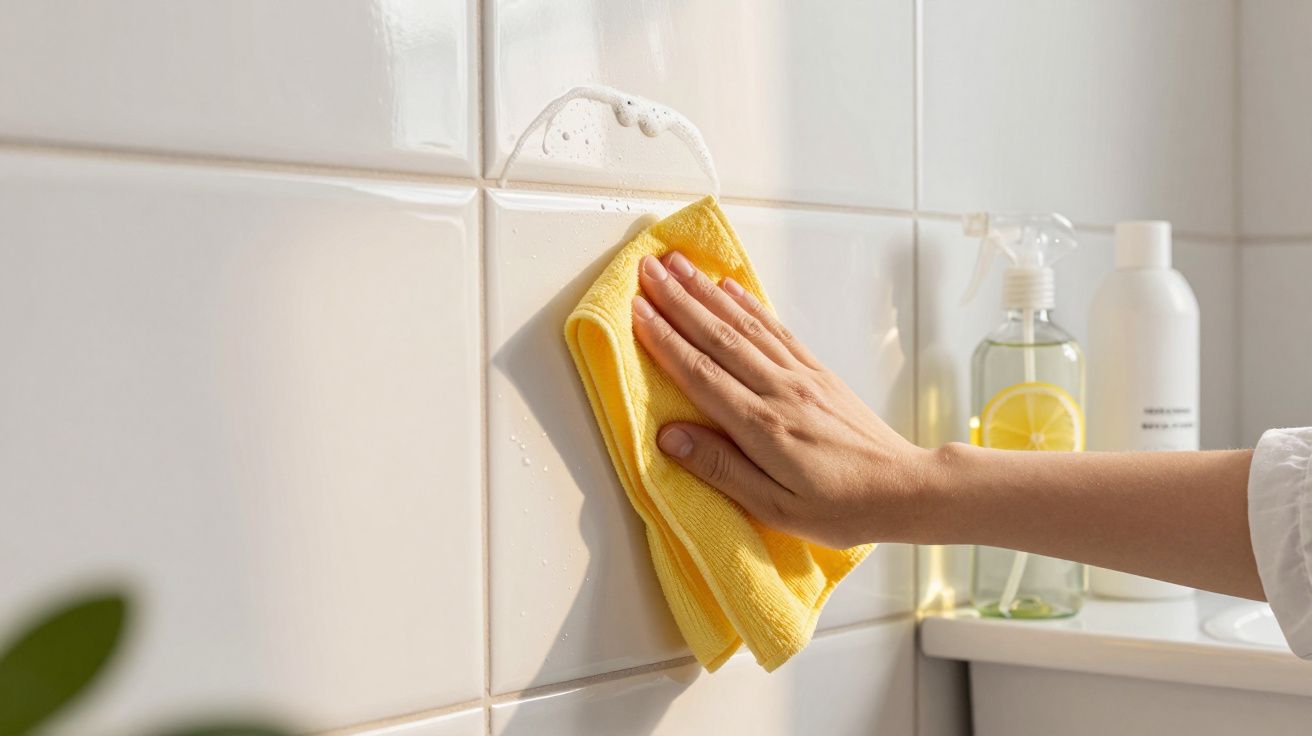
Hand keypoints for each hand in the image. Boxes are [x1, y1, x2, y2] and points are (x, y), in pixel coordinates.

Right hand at [631, 251, 931, 548]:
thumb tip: (669, 437)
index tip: (636, 310)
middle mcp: (780, 391)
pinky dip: (750, 304)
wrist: (905, 489)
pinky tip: (730, 287)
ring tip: (678, 265)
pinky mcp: (817, 372)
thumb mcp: (775, 508)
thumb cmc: (840, 508)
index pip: (701, 374)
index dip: (665, 340)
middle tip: (646, 269)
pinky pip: (777, 329)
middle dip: (678, 300)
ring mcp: (801, 376)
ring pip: (745, 324)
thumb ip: (720, 470)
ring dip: (707, 292)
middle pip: (719, 337)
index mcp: (763, 427)